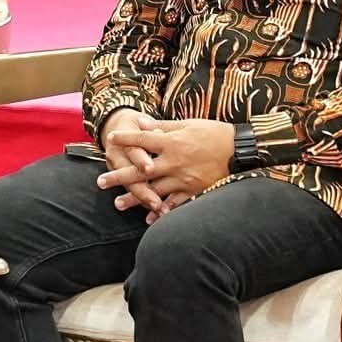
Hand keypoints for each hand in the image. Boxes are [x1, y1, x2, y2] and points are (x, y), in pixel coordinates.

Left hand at [100, 118, 233, 223]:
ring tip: (118, 204)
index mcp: (173, 142)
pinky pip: (175, 204)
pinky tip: (149, 218)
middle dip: (120, 177)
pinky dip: (161, 211)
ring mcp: (183, 178)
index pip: (144, 139)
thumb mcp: (189, 124)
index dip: (126, 139)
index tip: (110, 139)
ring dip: (135, 198)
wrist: (240, 151)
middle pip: (142, 170)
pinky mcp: (194, 190)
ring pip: (155, 190)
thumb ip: (164, 127)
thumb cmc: (214, 134)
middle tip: (101, 182)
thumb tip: (142, 123)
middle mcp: (174, 161)